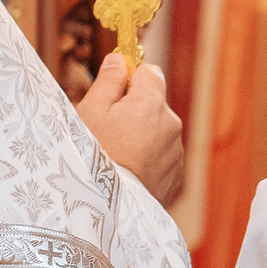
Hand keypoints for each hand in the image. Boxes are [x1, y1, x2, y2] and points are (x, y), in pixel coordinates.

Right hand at [77, 53, 185, 205]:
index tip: (113, 94)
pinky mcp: (175, 175)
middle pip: (154, 104)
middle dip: (135, 110)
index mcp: (151, 103)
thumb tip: (120, 60)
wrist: (108, 207)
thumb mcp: (91, 112)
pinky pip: (161, 156)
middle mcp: (171, 124)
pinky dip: (147, 159)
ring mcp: (175, 151)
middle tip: (108, 131)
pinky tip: (127, 172)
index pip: (150, 72)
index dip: (131, 79)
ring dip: (142, 136)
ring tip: (117, 156)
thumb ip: (109, 81)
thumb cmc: (93, 155)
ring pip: (157, 131)